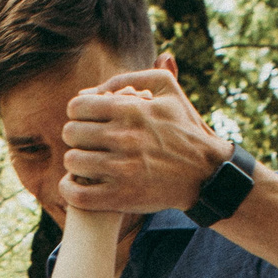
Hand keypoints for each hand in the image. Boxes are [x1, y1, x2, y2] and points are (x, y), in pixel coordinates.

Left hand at [61, 69, 232, 213]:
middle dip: (77, 136)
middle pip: (72, 133)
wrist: (207, 173)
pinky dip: (70, 189)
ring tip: (86, 162)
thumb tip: (88, 92)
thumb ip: (127, 80)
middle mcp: (125, 138)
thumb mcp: (167, 89)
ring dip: (76, 161)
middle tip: (88, 142)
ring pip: (73, 161)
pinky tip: (75, 184)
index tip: (87, 121)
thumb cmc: (185, 128)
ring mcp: (122, 169)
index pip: (78, 107)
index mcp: (131, 110)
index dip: (78, 113)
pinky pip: (78, 194)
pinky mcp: (122, 197)